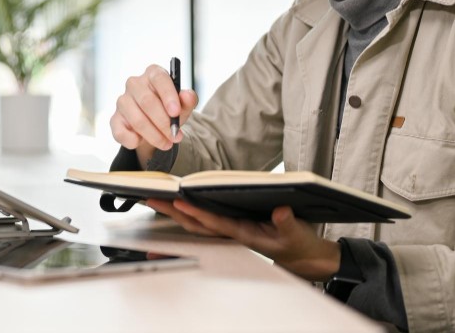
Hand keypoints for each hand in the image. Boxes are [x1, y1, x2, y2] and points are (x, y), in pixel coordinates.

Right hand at [109, 64, 198, 159]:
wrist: (155, 126)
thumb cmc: (169, 110)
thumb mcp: (183, 106)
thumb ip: (188, 100)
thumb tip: (188, 96)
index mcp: (153, 73)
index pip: (159, 78)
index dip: (168, 95)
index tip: (175, 112)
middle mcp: (135, 83)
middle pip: (147, 101)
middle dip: (163, 122)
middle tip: (175, 136)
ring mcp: (122, 100)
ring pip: (137, 119)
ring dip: (154, 135)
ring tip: (166, 143)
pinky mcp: (114, 119)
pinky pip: (120, 132)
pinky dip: (133, 140)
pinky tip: (141, 142)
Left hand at [146, 199, 340, 281]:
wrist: (302, 256)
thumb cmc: (297, 244)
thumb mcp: (297, 233)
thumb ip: (287, 223)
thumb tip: (281, 211)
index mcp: (244, 234)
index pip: (215, 223)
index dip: (197, 212)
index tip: (179, 201)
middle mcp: (232, 234)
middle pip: (197, 224)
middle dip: (174, 212)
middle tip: (152, 198)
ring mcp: (230, 231)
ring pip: (197, 224)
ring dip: (176, 214)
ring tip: (155, 201)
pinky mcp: (232, 227)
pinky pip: (205, 222)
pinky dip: (189, 215)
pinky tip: (175, 208)